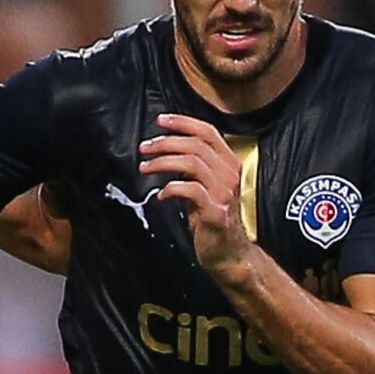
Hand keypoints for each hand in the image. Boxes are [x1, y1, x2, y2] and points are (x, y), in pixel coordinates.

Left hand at [140, 113, 254, 278]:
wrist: (228, 253)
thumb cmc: (212, 218)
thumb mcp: (205, 186)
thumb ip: (194, 167)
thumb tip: (168, 150)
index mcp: (229, 163)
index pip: (208, 132)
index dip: (183, 123)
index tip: (161, 121)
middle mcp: (229, 174)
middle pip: (196, 145)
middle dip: (166, 142)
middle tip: (145, 148)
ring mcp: (224, 193)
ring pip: (192, 163)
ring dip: (163, 162)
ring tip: (145, 167)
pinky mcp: (214, 212)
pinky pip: (190, 190)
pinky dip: (171, 188)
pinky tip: (161, 195)